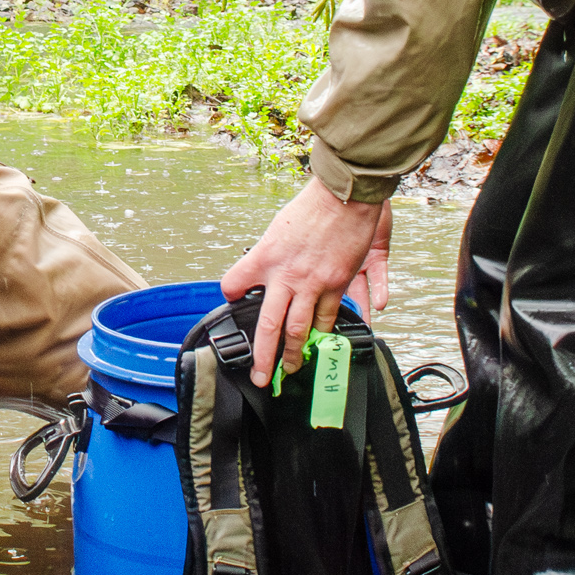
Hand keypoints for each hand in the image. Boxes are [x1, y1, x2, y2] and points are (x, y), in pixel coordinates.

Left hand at [220, 185, 396, 376]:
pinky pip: (329, 316)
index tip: (233, 301)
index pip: (232, 285)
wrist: (345, 197)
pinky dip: (324, 332)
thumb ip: (268, 255)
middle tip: (260, 377)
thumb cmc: (311, 208)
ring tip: (291, 368)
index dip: (230, 295)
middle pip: (267, 325)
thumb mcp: (277, 230)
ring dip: (294, 353)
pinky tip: (321, 343)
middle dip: (262, 356)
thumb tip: (263, 270)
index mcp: (263, 258)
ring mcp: (312, 283)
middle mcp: (284, 275)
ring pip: (300, 329)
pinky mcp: (337, 284)